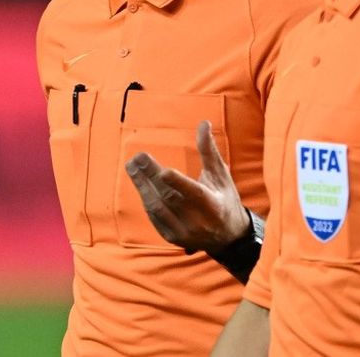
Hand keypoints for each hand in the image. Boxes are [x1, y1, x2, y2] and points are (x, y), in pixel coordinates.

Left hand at [125, 120, 249, 253]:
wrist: (227, 237)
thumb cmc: (224, 199)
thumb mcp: (221, 176)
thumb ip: (208, 151)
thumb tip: (203, 123)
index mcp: (214, 206)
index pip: (194, 194)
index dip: (179, 183)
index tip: (164, 170)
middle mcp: (198, 222)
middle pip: (170, 197)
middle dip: (152, 176)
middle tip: (139, 157)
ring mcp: (184, 232)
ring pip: (158, 208)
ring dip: (143, 186)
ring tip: (132, 166)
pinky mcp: (172, 237)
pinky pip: (154, 217)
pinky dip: (146, 199)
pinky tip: (139, 183)